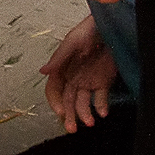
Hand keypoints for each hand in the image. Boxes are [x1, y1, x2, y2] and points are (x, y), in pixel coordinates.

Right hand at [40, 16, 120, 130]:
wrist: (113, 25)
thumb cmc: (89, 30)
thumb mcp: (73, 42)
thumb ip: (59, 58)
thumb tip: (42, 71)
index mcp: (62, 69)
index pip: (54, 90)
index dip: (55, 102)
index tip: (61, 111)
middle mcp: (73, 79)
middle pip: (67, 101)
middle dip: (68, 115)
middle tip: (71, 128)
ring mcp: (88, 82)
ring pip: (83, 104)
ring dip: (85, 114)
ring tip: (90, 122)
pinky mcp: (103, 83)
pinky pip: (100, 99)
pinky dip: (101, 107)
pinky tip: (103, 112)